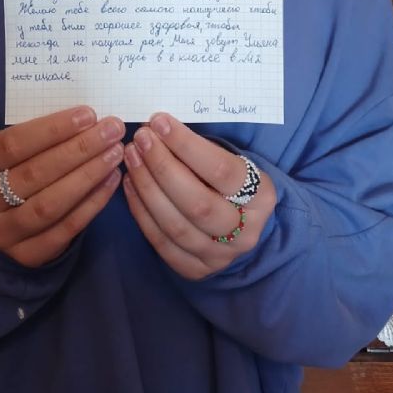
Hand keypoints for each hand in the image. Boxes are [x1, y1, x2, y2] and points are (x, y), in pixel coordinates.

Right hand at [0, 106, 124, 267]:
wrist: (3, 217)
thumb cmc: (16, 168)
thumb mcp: (16, 149)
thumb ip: (42, 135)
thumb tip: (89, 118)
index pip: (11, 144)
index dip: (52, 129)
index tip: (88, 114)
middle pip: (34, 173)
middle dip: (79, 149)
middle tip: (111, 130)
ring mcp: (2, 234)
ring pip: (50, 204)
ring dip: (88, 175)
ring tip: (114, 153)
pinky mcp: (27, 255)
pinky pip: (65, 229)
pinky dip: (93, 203)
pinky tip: (112, 180)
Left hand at [123, 113, 276, 279]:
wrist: (243, 225)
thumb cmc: (231, 182)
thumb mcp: (233, 162)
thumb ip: (202, 150)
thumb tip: (159, 127)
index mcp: (262, 198)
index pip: (221, 170)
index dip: (186, 145)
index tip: (160, 122)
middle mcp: (245, 232)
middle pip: (198, 203)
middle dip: (162, 167)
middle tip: (140, 140)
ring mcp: (220, 256)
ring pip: (176, 225)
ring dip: (146, 188)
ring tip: (131, 158)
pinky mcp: (196, 270)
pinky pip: (162, 243)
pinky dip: (141, 212)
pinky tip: (130, 185)